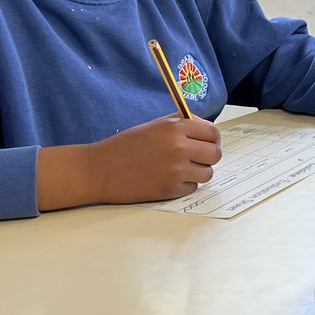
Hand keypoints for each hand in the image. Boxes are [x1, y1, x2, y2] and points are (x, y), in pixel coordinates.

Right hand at [38, 115, 221, 209]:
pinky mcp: (171, 189)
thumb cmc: (124, 146)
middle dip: (207, 157)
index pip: (213, 133)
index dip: (212, 139)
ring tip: (179, 169)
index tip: (207, 143)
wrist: (99, 170)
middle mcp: (179, 147)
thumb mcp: (154, 126)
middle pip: (215, 154)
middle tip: (196, 158)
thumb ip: (181, 125)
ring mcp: (176, 170)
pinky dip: (184, 185)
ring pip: (207, 173)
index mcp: (175, 127)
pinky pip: (192, 187)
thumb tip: (205, 130)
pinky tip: (166, 179)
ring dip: (197, 172)